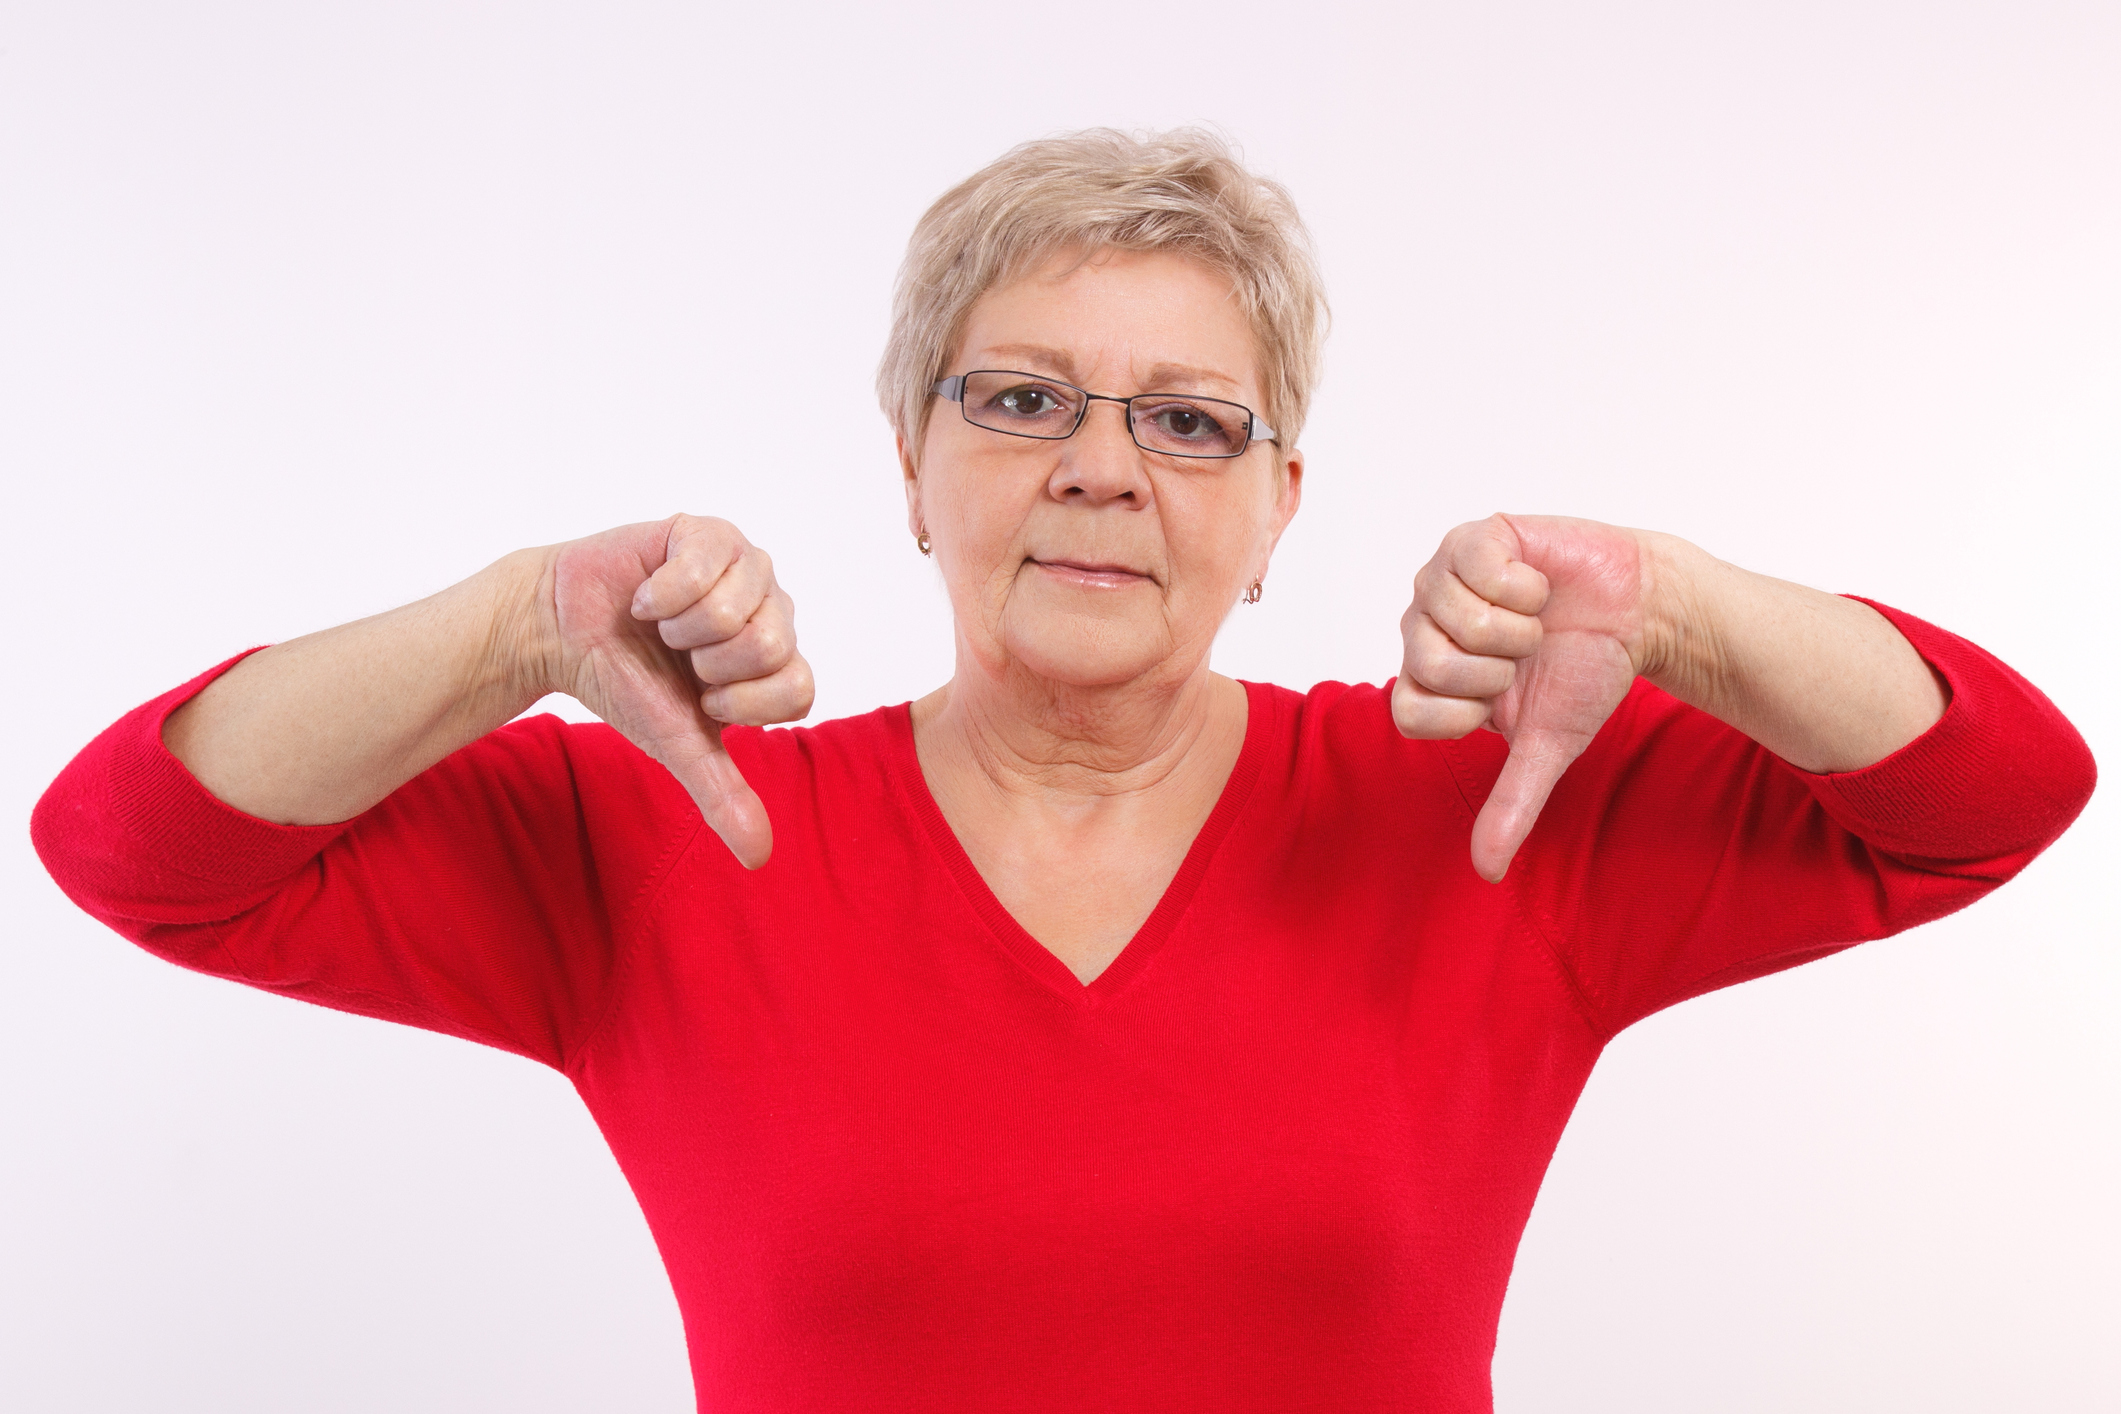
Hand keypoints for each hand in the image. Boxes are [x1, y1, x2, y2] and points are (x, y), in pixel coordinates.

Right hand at [540, 514, 813, 868]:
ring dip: (678, 628)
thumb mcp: (676, 743)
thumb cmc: (626, 684)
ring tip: (660, 624)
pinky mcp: (706, 533)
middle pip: (769, 647)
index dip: (740, 703)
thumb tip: (760, 857)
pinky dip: (658, 595)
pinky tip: (646, 597)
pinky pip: (700, 570)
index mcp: (778, 660)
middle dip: (704, 663)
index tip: (700, 698)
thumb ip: (721, 792)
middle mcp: (774, 609)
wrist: (560, 634)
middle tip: (677, 655)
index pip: (799, 690)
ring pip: (736, 610)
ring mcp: (745, 565)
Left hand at [1392, 514, 1653, 881]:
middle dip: (1499, 667)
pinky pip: (1477, 565)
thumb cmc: (1586, 672)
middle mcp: (1424, 625)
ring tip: (1536, 618)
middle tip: (1526, 654)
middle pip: (1428, 664)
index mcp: (1430, 677)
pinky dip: (1524, 584)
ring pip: (1455, 617)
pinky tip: (1537, 583)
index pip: (1407, 712)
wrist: (1640, 613)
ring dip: (1517, 626)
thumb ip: (1511, 803)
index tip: (1507, 697)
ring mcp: (1444, 577)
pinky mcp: (1476, 537)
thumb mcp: (1548, 744)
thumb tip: (1486, 872)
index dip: (1467, 710)